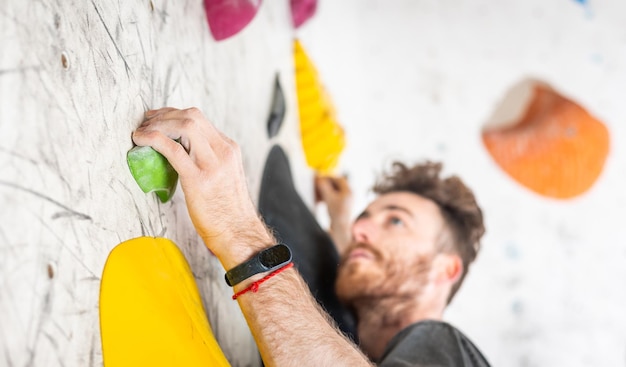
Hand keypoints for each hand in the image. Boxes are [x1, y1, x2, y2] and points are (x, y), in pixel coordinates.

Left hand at [132, 107, 272, 268]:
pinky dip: (153, 139)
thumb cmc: (228, 211)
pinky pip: (172, 149)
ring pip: (183, 125)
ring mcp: (212, 163)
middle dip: (163, 115)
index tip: (157, 120)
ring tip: (142, 133)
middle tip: (146, 123)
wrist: (238, 232)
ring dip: (157, 124)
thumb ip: (209, 161)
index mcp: (229, 149)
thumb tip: (182, 155)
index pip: (199, 119)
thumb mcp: (224, 177)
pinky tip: (140, 140)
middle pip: (191, 116)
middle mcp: (223, 151)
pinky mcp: (198, 178)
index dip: (173, 114)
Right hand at [314, 175, 351, 251]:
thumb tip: (318, 178)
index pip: (339, 179)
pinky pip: (334, 199)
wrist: (341, 230)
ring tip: (317, 196)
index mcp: (349, 192)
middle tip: (317, 186)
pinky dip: (327, 198)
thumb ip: (323, 186)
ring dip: (325, 192)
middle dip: (326, 185)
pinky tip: (320, 202)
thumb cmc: (337, 215)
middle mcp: (350, 196)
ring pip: (334, 193)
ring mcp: (347, 203)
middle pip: (337, 186)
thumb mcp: (328, 198)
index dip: (329, 178)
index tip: (320, 179)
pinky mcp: (342, 209)